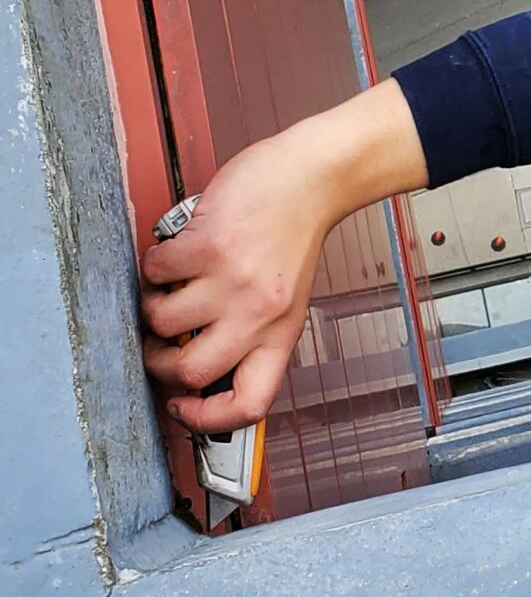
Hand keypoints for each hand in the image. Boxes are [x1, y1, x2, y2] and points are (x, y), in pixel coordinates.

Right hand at [140, 82, 426, 429]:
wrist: (313, 176)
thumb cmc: (294, 233)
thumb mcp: (285, 296)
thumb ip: (252, 330)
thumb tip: (197, 367)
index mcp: (280, 334)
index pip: (250, 404)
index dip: (208, 420)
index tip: (181, 407)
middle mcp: (259, 315)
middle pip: (191, 372)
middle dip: (159, 363)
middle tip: (157, 341)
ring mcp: (234, 281)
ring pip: (162, 321)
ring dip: (151, 306)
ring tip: (166, 287)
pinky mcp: (209, 245)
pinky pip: (156, 272)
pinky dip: (154, 265)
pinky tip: (174, 252)